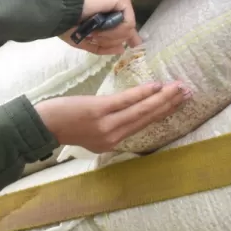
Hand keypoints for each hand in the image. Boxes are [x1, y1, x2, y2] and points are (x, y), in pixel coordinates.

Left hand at [34, 82, 189, 153]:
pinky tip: (156, 87)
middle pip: (147, 119)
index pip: (143, 126)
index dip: (162, 114)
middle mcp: (114, 137)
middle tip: (188, 93)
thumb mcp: (90, 135)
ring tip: (179, 88)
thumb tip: (127, 116)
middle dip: (169, 105)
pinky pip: (126, 102)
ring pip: (141, 111)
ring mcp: (108, 125)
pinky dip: (143, 94)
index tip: (179, 103)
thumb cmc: (64, 124)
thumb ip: (109, 129)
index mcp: (113, 143)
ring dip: (162, 98)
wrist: (43, 124)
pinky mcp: (100, 112)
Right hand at [61, 0, 142, 54]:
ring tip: (94, 32)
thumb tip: (122, 49)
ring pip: (128, 28)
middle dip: (111, 40)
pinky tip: (101, 28)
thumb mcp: (86, 39)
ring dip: (110, 37)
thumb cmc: (68, 24)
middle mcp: (116, 1)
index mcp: (107, 9)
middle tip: (93, 36)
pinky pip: (127, 23)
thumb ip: (104, 45)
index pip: (124, 23)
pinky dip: (114, 31)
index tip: (134, 45)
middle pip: (126, 29)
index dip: (129, 36)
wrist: (61, 10)